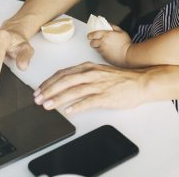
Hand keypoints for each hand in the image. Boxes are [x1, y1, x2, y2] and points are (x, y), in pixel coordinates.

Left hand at [33, 61, 148, 113]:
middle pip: (65, 81)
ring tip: (47, 105)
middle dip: (49, 90)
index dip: (49, 82)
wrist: (140, 82)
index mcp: (87, 68)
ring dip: (58, 98)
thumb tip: (65, 85)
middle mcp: (91, 74)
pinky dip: (78, 106)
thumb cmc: (120, 79)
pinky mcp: (106, 96)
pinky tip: (69, 111)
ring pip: (74, 90)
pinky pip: (89, 101)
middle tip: (38, 99)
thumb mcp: (98, 72)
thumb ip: (82, 77)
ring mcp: (98, 85)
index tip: (39, 90)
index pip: (62, 74)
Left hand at [88, 25, 131, 66]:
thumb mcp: (121, 31)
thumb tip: (108, 24)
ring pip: (96, 49)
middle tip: (96, 41)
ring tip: (104, 46)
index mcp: (105, 35)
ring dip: (98, 47)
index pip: (92, 35)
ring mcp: (103, 51)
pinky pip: (100, 54)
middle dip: (93, 42)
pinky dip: (102, 52)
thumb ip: (113, 26)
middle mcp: (102, 43)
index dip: (90, 35)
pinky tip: (108, 51)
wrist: (128, 55)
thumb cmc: (126, 43)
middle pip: (92, 43)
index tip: (90, 35)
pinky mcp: (104, 57)